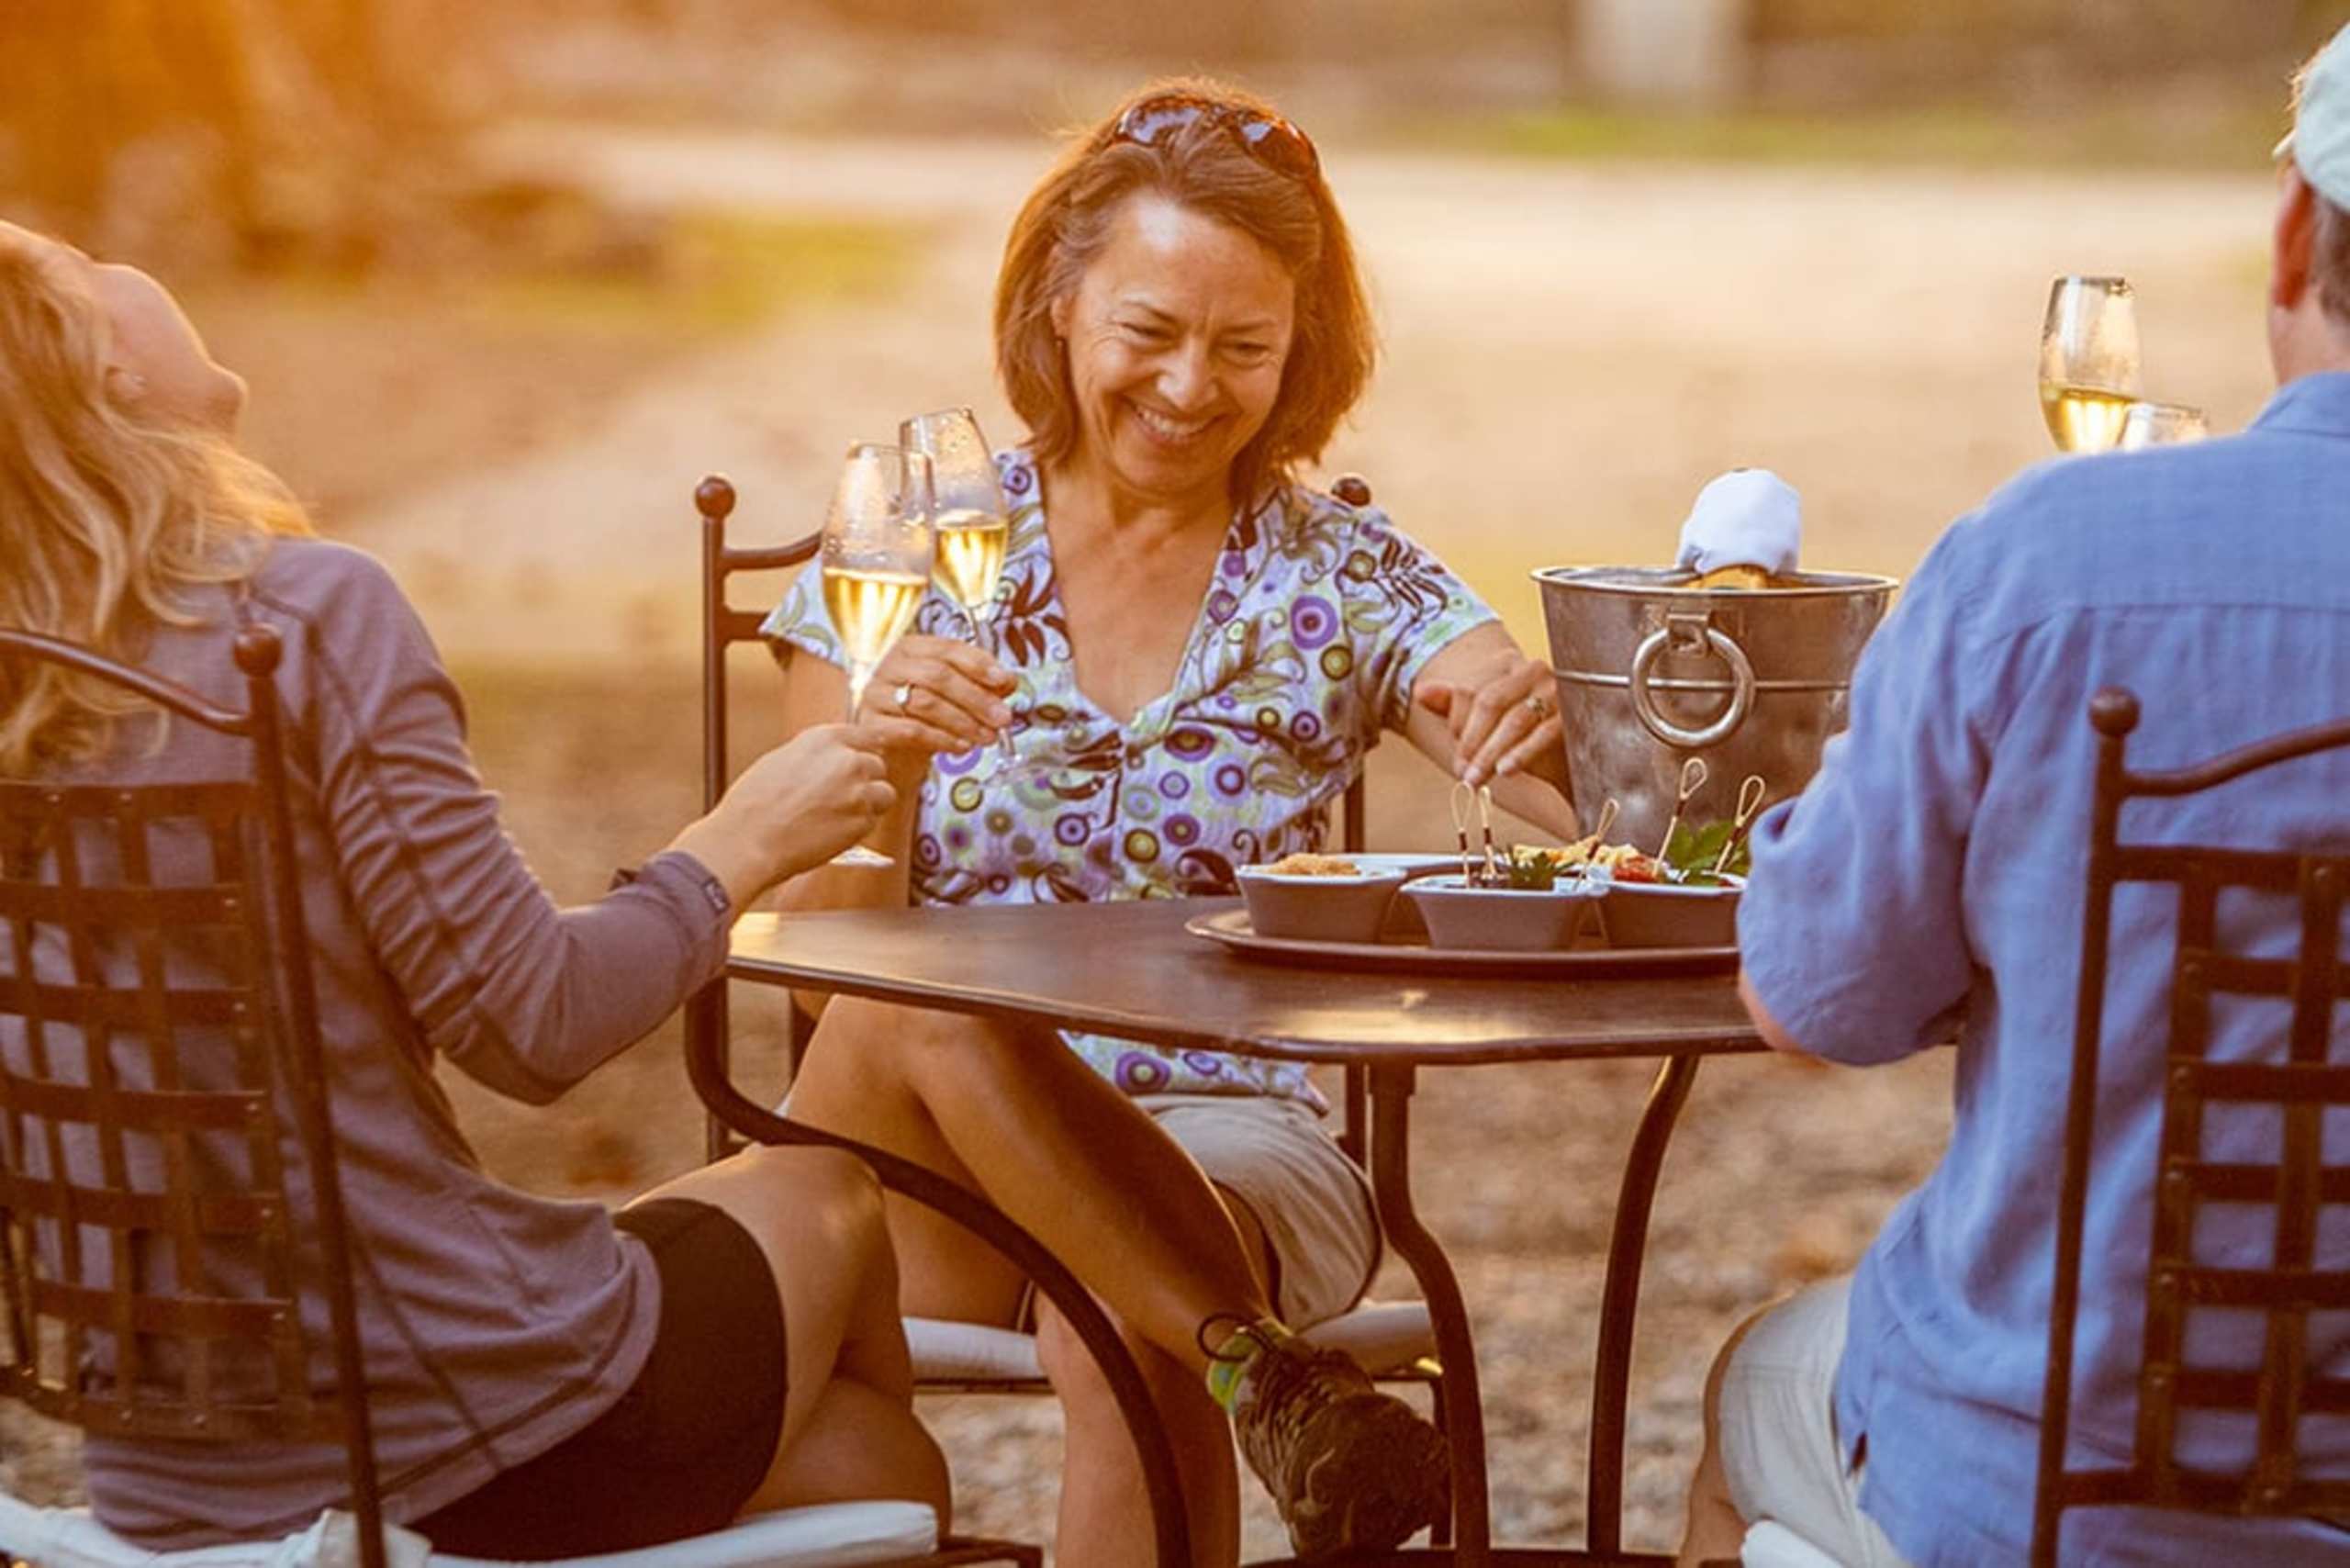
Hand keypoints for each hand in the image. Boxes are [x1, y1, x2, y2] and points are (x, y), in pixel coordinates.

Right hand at [668, 724, 896, 904]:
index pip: (868, 734)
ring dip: (868, 804)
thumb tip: (832, 760)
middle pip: (877, 766)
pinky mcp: (862, 823)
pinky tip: (828, 832)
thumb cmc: (754, 804)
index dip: (875, 744)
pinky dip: (857, 828)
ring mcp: (858, 792)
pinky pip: (871, 822)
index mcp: (825, 739)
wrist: (748, 841)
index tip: (888, 746)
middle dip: (864, 780)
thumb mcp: (782, 760)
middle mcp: (847, 761)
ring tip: (835, 816)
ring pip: (884, 794)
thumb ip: (816, 756)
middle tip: (837, 797)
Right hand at [854, 633, 1016, 755]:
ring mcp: (875, 695)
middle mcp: (888, 666)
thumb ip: (980, 683)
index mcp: (910, 648)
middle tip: (1003, 718)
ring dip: (964, 722)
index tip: (1004, 681)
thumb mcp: (954, 694)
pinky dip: (942, 739)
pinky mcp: (870, 726)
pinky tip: (963, 747)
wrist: (891, 749)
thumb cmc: (924, 714)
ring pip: (925, 703)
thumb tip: (1010, 681)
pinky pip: (910, 730)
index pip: (947, 648)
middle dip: (976, 698)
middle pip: (937, 675)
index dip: (978, 663)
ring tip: (988, 737)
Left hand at [1415, 653, 1563, 786]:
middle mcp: (1536, 671)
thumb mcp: (1489, 724)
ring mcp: (1558, 690)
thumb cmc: (1526, 740)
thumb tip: (1420, 692)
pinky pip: (1543, 734)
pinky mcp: (1575, 714)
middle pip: (1490, 701)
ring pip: (1515, 720)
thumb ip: (1455, 705)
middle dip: (1472, 742)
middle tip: (1463, 774)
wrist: (1573, 764)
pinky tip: (1505, 771)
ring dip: (1490, 753)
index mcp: (1511, 667)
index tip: (1457, 758)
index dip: (1458, 726)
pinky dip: (1521, 754)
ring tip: (1477, 779)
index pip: (1472, 690)